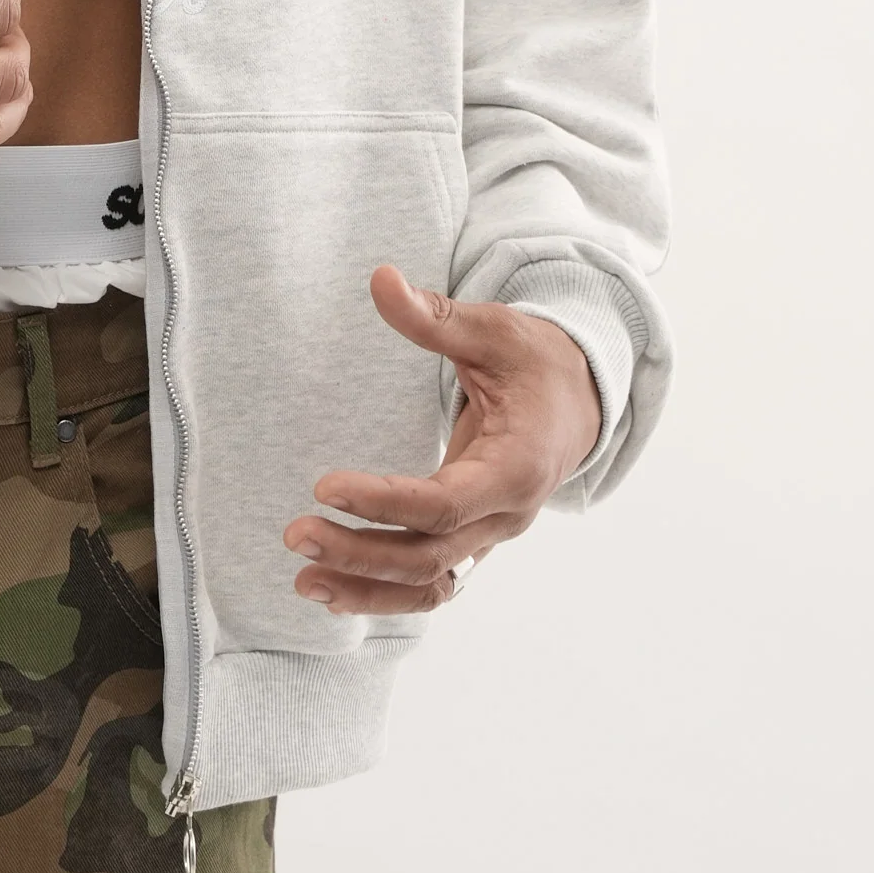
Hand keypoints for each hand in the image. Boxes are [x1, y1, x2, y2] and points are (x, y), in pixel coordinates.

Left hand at [283, 264, 602, 614]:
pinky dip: (386, 592)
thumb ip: (436, 317)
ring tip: (303, 580)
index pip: (444, 504)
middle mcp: (506, 515)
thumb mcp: (493, 331)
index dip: (383, 502)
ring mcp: (491, 535)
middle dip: (360, 551)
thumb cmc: (536, 362)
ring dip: (367, 588)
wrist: (580, 400)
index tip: (324, 487)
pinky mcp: (474, 540)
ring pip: (430, 584)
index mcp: (517, 467)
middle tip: (294, 532)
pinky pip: (431, 582)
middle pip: (430, 556)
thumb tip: (380, 279)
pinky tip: (334, 589)